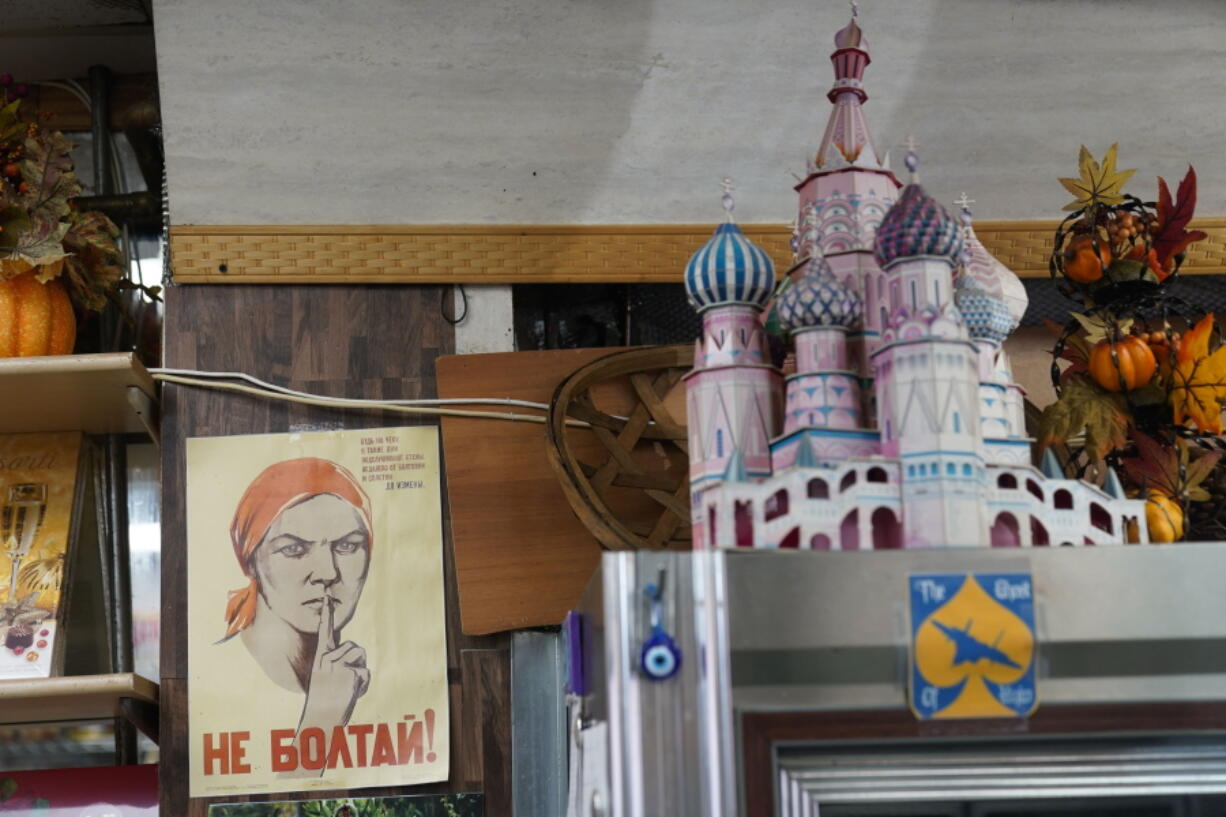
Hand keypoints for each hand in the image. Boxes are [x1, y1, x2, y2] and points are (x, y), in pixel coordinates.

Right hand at [298, 590, 369, 731]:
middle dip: (357, 663)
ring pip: (361, 656)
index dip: (326, 613)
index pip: (325, 631)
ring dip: (360, 673)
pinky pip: (366, 674)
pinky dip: (363, 686)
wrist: (320, 720)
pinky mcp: (351, 673)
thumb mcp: (326, 677)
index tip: (327, 596)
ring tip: (346, 687)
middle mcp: (328, 658)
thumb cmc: (325, 701)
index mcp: (320, 658)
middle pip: (355, 647)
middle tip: (342, 683)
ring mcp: (339, 665)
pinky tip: (351, 694)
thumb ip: (337, 662)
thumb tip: (353, 651)